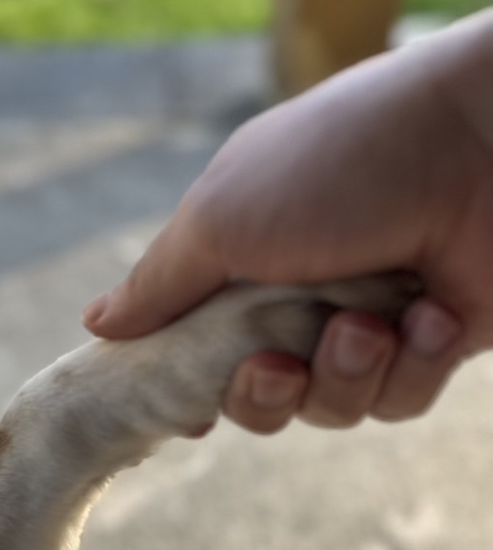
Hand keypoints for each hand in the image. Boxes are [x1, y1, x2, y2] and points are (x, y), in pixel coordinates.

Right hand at [83, 14, 492, 429]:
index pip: (194, 343)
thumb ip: (160, 282)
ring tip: (373, 323)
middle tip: (279, 361)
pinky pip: (400, 399)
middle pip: (257, 394)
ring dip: (346, 373)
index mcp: (239, 256)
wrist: (481, 142)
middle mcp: (298, 291)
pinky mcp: (433, 341)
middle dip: (264, 391)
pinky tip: (430, 313)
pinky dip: (411, 365)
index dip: (192, 381)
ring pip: (331, 407)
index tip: (191, 406)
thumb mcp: (222, 218)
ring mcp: (367, 318)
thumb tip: (96, 325)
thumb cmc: (336, 165)